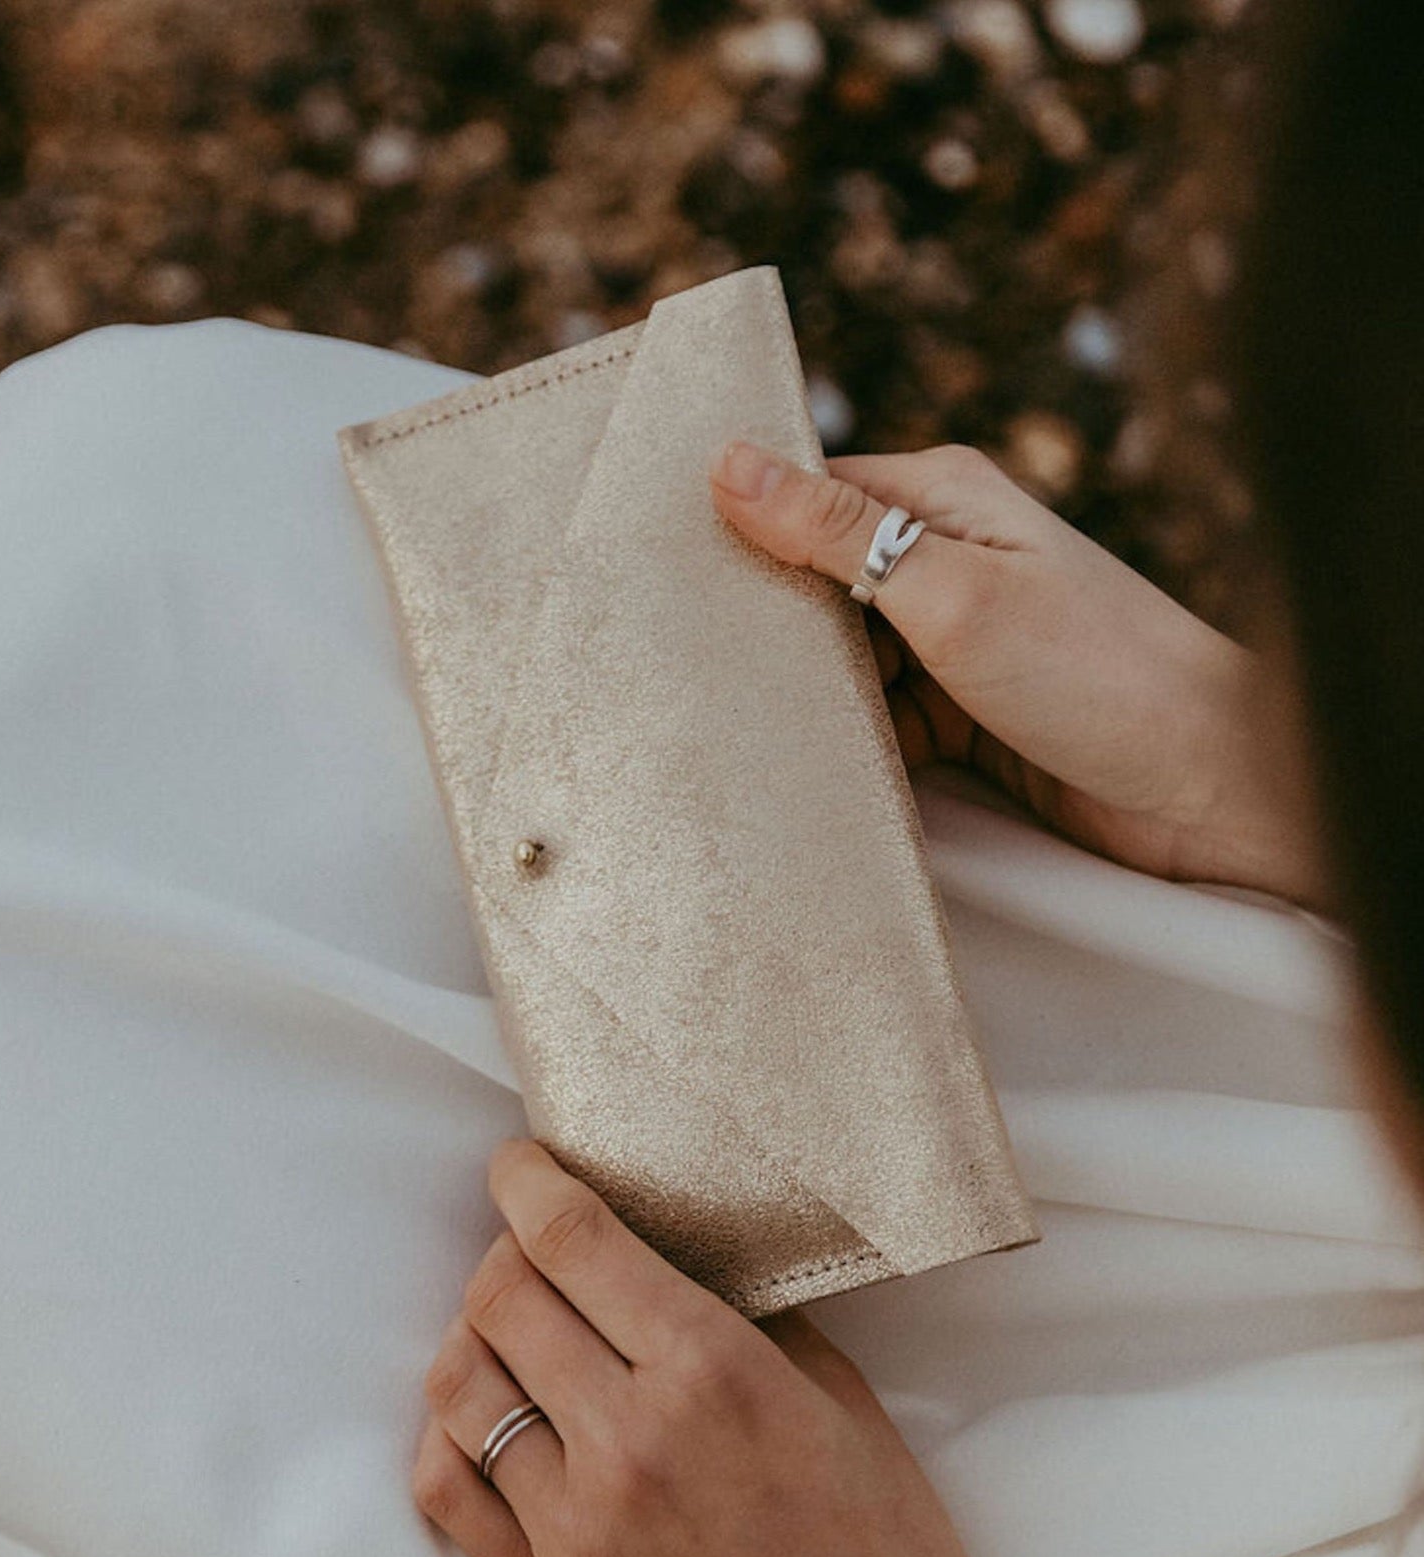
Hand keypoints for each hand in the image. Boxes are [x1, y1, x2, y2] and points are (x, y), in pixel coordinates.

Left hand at [412, 1137, 1086, 1556]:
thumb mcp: (844, 1405)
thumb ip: (750, 1321)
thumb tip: (675, 1255)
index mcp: (713, 1373)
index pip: (572, 1239)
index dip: (528, 1181)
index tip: (519, 1163)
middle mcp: (631, 1437)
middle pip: (501, 1295)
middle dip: (507, 1249)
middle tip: (535, 1250)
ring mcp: (577, 1521)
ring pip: (459, 1381)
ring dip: (474, 1334)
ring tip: (511, 1330)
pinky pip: (445, 1486)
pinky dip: (449, 1432)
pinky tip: (486, 1416)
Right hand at [710, 439, 1328, 914]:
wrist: (1206, 788)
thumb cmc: (1098, 670)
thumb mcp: (951, 591)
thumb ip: (836, 533)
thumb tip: (728, 462)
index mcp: (942, 498)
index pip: (807, 492)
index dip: (736, 526)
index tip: (658, 567)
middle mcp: (943, 559)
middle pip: (809, 581)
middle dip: (757, 622)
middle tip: (673, 660)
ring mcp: (950, 640)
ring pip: (834, 659)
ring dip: (795, 692)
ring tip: (724, 721)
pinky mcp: (957, 716)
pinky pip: (869, 722)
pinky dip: (837, 742)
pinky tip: (795, 765)